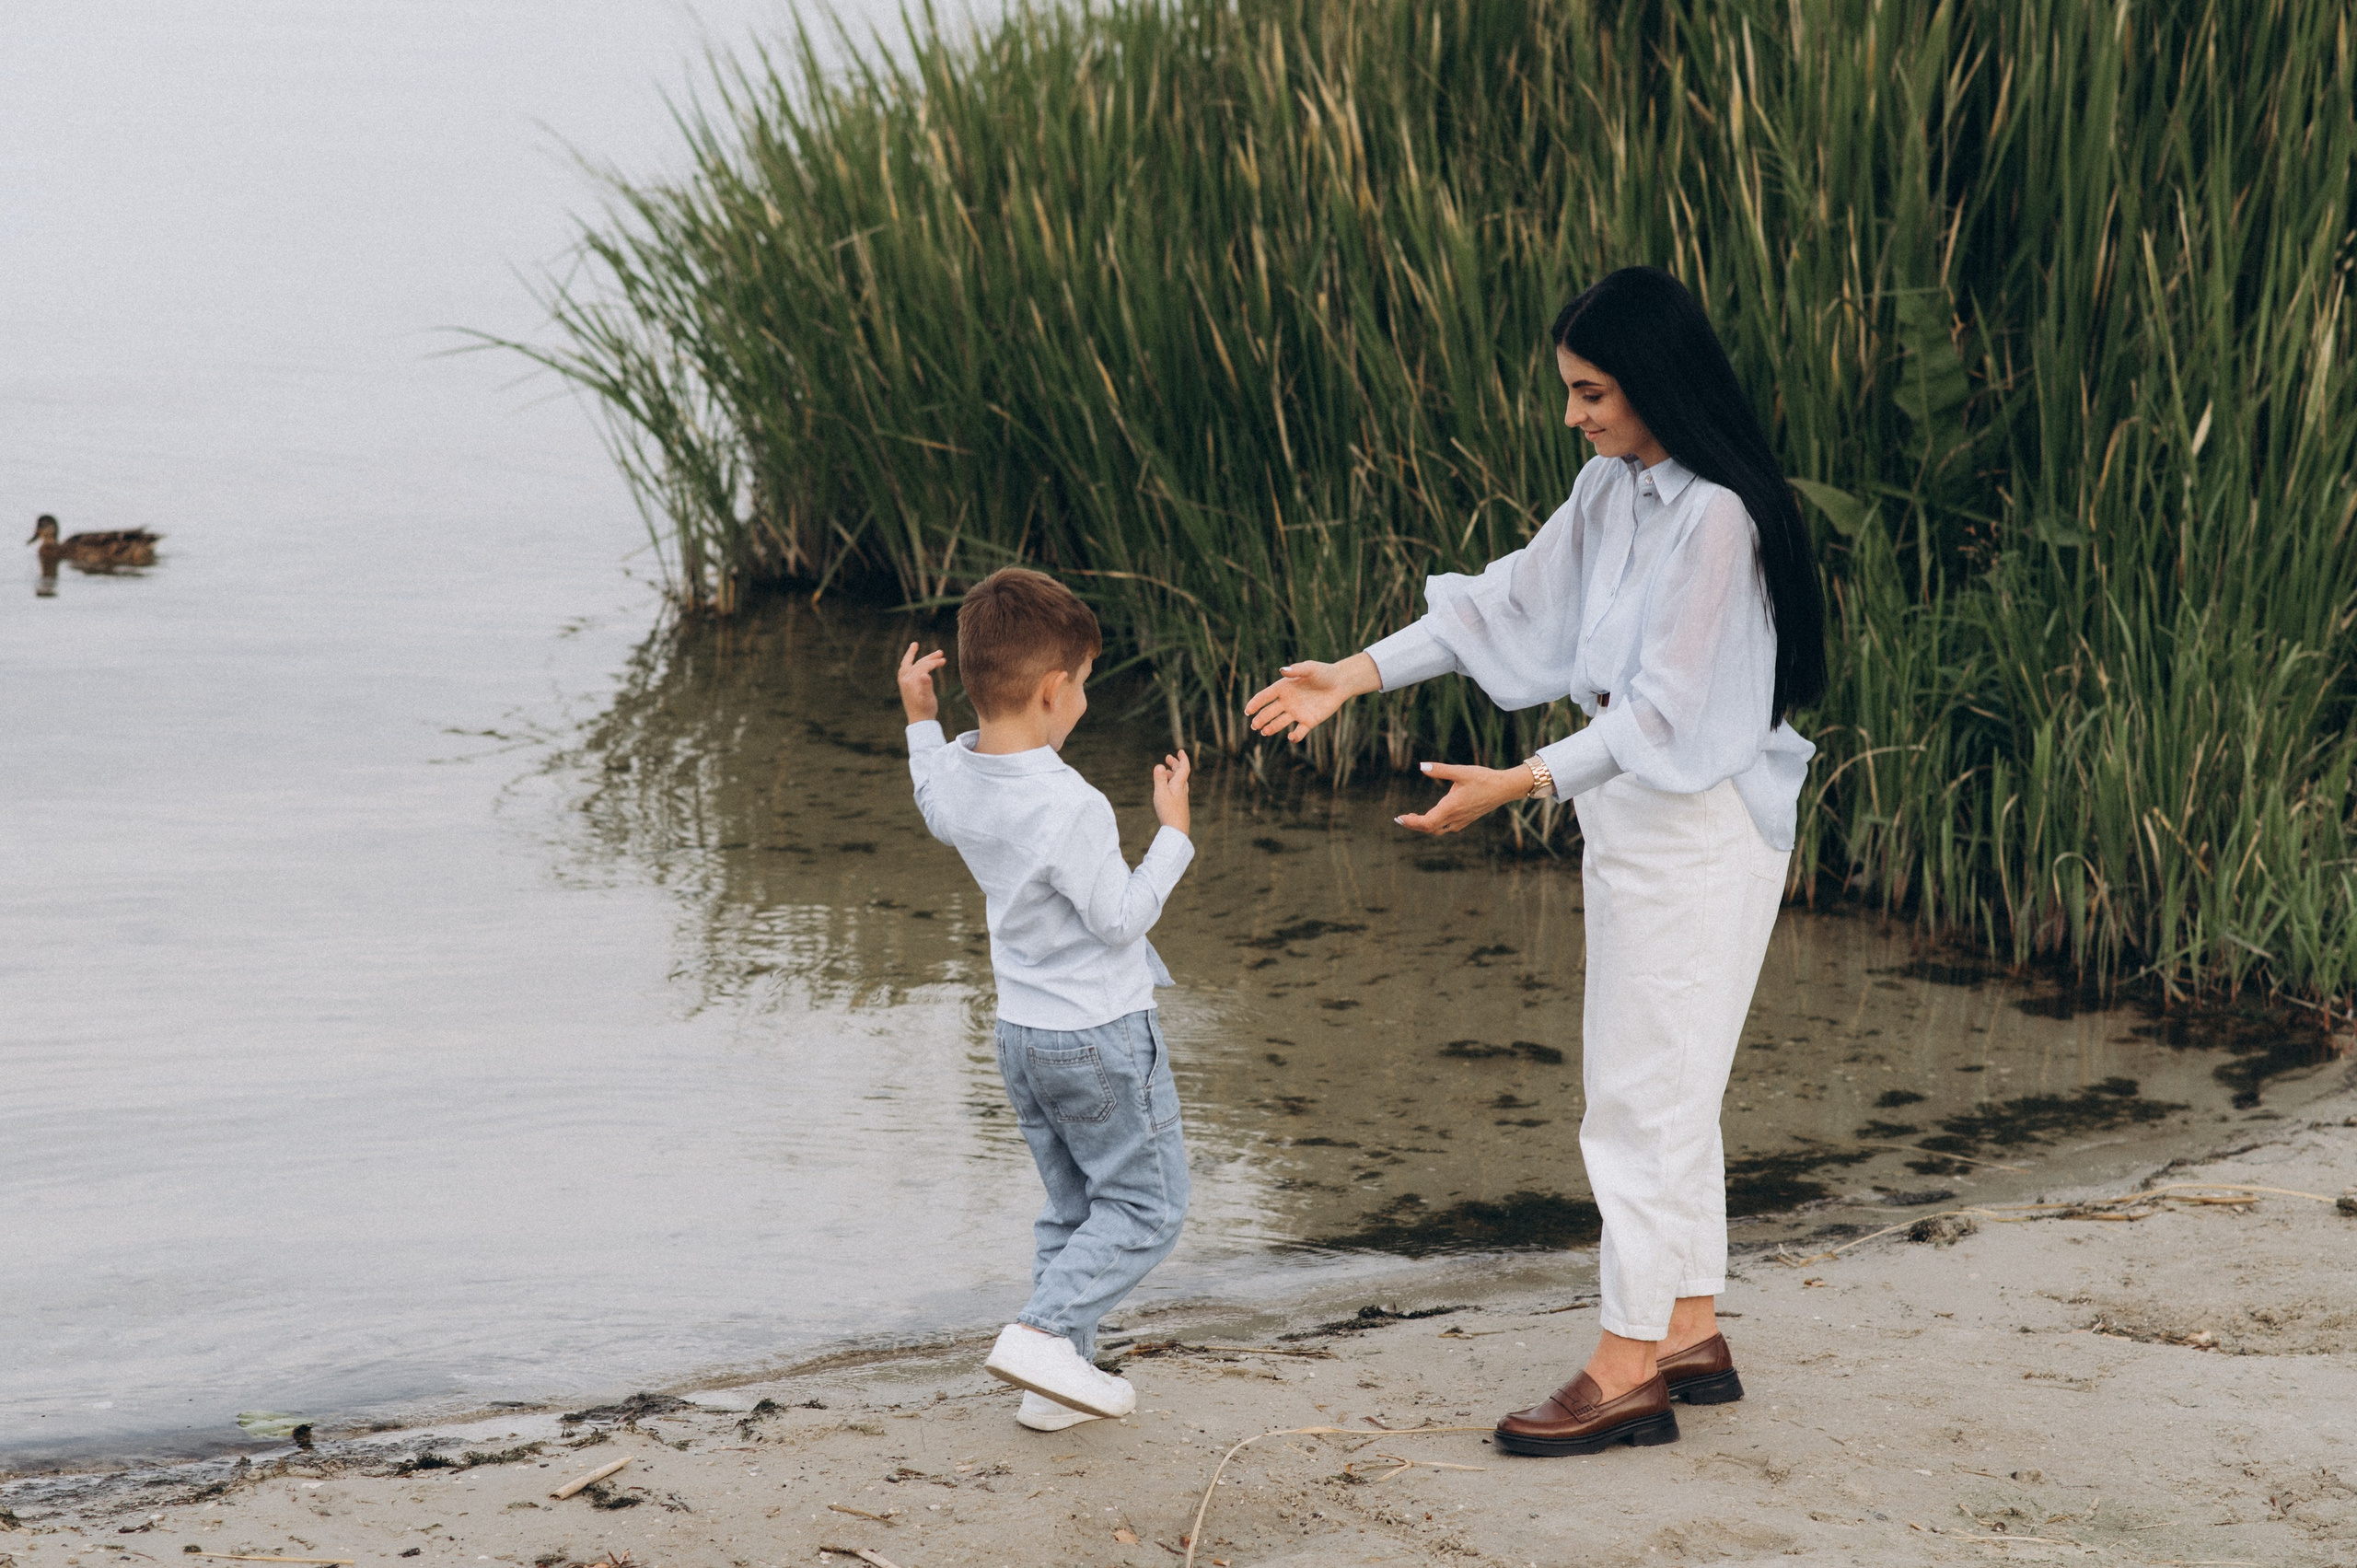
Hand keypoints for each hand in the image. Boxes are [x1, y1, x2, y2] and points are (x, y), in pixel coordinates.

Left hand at [897, 641, 945, 722]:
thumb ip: (926, 687)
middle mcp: (905, 679)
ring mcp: (905, 682)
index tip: (944, 661)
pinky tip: (920, 663)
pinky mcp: (907, 685)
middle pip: (918, 663)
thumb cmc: (925, 710)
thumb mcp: (928, 699)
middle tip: (941, 653)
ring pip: (913, 664)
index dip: (933, 663)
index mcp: (909, 680)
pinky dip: (914, 663)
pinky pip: (909, 669)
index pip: (922, 666)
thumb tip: (926, 675)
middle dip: (929, 657)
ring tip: (925, 649)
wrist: (919, 721)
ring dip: (922, 658)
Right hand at [1152, 750, 1191, 835]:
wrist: (1177, 829)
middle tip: (1168, 758)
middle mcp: (1182, 789)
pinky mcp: (1180, 805)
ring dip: (1173, 774)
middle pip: (1181, 773)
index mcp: (1179, 784)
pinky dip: (1172, 783)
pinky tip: (1167, 789)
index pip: (1184, 767)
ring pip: (1179, 782)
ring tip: (1166, 772)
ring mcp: (1182, 797)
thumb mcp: (1161, 793)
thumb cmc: (1168, 811)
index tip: (1180, 751)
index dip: (1182, 758)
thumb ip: (1159, 779)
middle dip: (1175, 764)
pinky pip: (1177, 789)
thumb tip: (1159, 765)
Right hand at [1242, 652, 1382, 741]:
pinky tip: (1291, 736)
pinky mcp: (1309, 721)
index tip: (1248, 711)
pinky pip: (1299, 731)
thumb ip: (1296, 670)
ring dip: (1271, 728)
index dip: (1255, 703)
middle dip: (1260, 719)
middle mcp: (1287, 701)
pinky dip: (1295, 736)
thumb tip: (1283, 670)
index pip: (1265, 697)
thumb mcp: (1310, 668)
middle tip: (1254, 726)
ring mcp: (1297, 712)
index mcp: (1284, 688)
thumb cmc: (1324, 672)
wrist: (1340, 683)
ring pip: (1280, 723)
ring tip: (1264, 732)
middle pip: (1269, 712)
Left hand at [1396, 761, 1534, 834]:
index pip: (1426, 822)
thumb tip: (1421, 766)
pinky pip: (1447, 827)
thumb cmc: (1483, 778)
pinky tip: (1433, 815)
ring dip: (1425, 825)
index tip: (1399, 818)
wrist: (1505, 788)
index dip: (1411, 823)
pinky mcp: (1466, 820)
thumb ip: (1439, 769)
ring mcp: (1461, 821)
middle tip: (1401, 818)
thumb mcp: (1461, 771)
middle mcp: (1455, 817)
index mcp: (1451, 807)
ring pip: (1438, 829)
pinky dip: (1435, 824)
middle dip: (1414, 825)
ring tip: (1413, 817)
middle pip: (1430, 828)